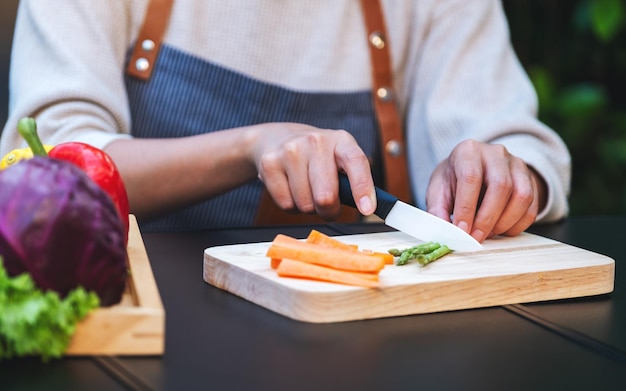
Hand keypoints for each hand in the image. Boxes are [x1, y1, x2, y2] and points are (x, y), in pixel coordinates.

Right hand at [251, 123, 376, 219]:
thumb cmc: (315, 157)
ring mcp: (290, 150)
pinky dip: (290, 206)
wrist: (275, 138)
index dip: (363, 188)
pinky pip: (285, 204)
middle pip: (326, 196)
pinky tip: (290, 189)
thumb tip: (369, 208)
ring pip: (305, 204)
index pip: (356, 162)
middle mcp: (316, 141)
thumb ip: (353, 181)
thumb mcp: (339, 159)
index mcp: (341, 141)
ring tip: (305, 190)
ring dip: (308, 207)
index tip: (367, 210)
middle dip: (329, 210)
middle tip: (327, 205)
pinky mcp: (269, 163)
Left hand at [425, 139, 546, 241]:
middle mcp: (495, 153)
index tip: (461, 230)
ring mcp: (516, 165)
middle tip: (475, 238)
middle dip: (487, 218)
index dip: (467, 207)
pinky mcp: (530, 181)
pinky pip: (531, 207)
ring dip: (504, 222)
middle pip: (501, 186)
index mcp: (468, 151)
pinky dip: (516, 225)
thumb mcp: (438, 191)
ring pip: (521, 196)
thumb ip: (438, 211)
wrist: (472, 169)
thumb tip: (445, 233)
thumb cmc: (453, 181)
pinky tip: (500, 230)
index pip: (471, 177)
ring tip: (487, 234)